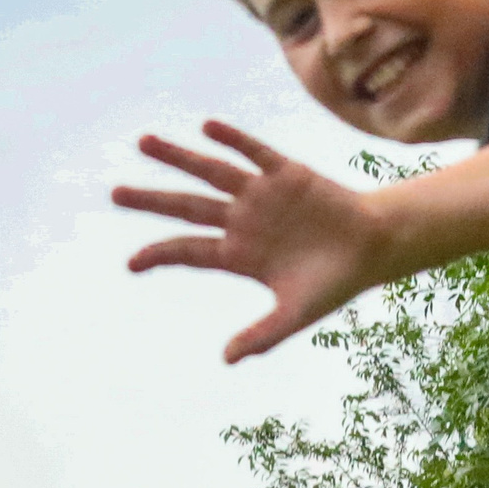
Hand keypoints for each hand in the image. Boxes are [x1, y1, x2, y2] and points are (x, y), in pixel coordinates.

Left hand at [112, 121, 399, 362]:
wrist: (374, 247)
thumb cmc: (334, 283)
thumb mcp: (296, 314)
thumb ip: (262, 336)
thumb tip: (226, 360)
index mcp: (238, 254)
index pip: (189, 250)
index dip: (159, 254)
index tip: (130, 264)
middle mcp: (242, 220)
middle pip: (186, 206)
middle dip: (151, 200)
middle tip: (114, 194)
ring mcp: (261, 194)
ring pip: (211, 172)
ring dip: (179, 157)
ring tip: (143, 142)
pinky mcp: (287, 173)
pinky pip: (254, 152)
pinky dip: (233, 140)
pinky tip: (206, 128)